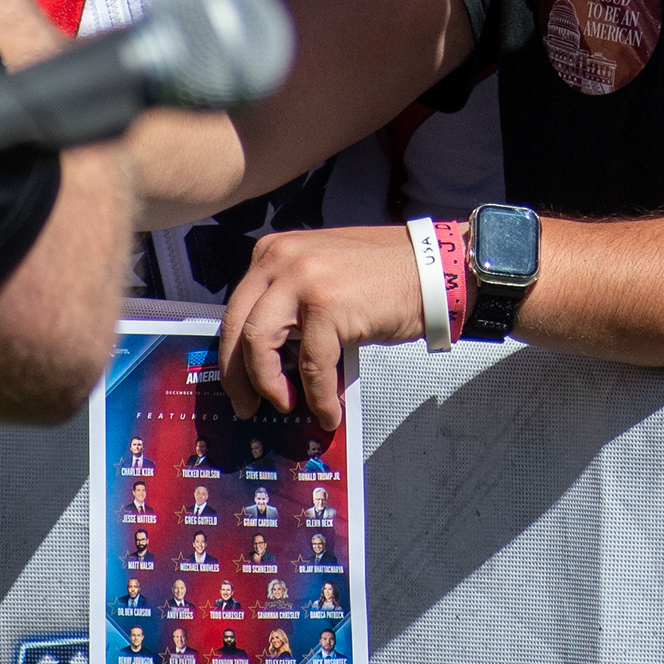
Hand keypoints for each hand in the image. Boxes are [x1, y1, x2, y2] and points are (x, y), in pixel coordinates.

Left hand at [217, 226, 426, 436]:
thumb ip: (287, 301)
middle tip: (245, 405)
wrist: (431, 270)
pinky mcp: (327, 305)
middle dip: (237, 375)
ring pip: (259, 345)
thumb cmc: (381, 278)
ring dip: (268, 385)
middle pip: (237, 327)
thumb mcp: (319, 275)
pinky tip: (328, 411)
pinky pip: (309, 365)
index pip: (235, 308)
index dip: (231, 353)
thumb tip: (263, 356)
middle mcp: (281, 259)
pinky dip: (317, 395)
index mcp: (274, 252)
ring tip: (284, 405)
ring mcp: (303, 279)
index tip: (237, 382)